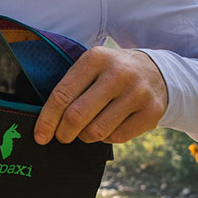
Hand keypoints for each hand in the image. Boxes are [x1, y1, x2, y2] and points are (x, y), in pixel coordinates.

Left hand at [33, 47, 167, 145]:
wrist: (157, 71)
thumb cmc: (111, 73)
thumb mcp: (92, 67)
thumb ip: (70, 88)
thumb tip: (45, 124)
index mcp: (96, 59)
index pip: (62, 95)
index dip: (47, 120)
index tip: (40, 136)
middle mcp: (118, 74)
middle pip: (77, 116)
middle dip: (63, 133)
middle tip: (62, 137)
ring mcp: (138, 93)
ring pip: (96, 131)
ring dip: (85, 137)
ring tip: (86, 130)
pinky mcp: (152, 112)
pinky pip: (117, 137)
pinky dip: (107, 138)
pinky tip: (108, 126)